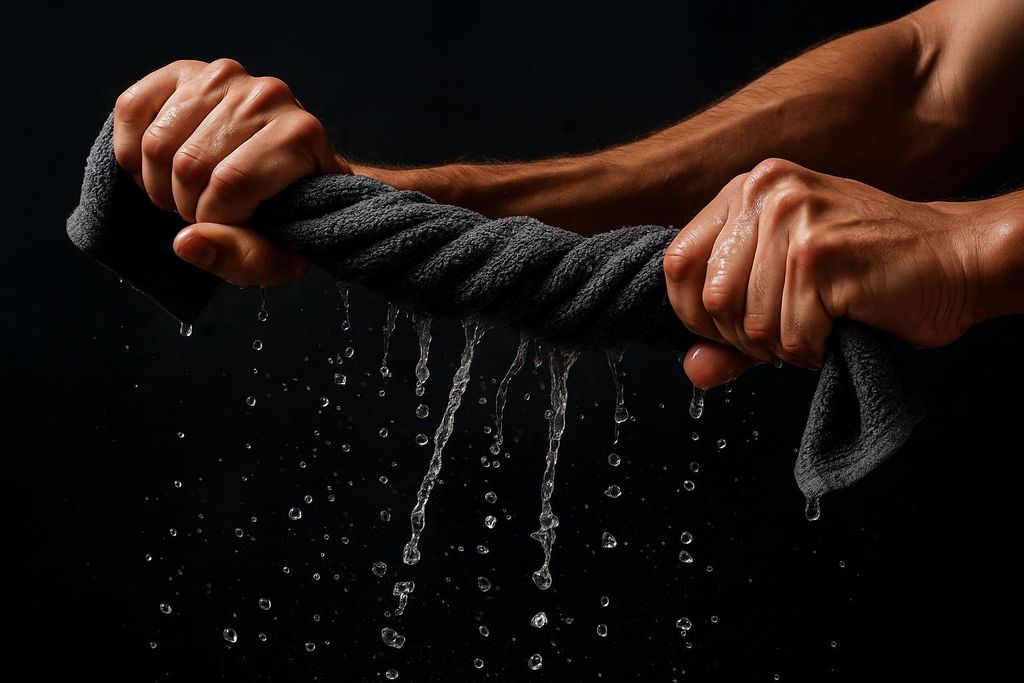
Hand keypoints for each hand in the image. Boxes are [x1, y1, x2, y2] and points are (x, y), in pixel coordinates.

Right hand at [113, 59, 349, 284]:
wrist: (284, 177)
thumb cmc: (285, 220)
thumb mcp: (279, 257)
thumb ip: (242, 258)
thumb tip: (186, 242)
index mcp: (300, 135)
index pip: (231, 183)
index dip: (214, 219)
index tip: (228, 227)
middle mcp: (267, 95)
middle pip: (189, 165)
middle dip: (186, 205)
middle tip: (203, 212)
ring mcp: (224, 77)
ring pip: (157, 143)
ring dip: (158, 184)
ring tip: (185, 193)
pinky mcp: (184, 72)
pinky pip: (131, 110)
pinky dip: (131, 154)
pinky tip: (159, 170)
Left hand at [663, 158, 986, 388]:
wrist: (957, 259)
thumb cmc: (868, 272)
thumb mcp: (785, 290)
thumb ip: (729, 332)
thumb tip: (692, 371)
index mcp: (746, 190)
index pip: (677, 265)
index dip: (695, 316)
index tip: (732, 331)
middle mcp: (764, 192)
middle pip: (709, 301)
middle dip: (745, 339)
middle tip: (790, 332)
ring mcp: (792, 217)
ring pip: (748, 323)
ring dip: (784, 347)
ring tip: (820, 326)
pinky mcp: (819, 254)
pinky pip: (790, 336)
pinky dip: (813, 352)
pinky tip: (840, 330)